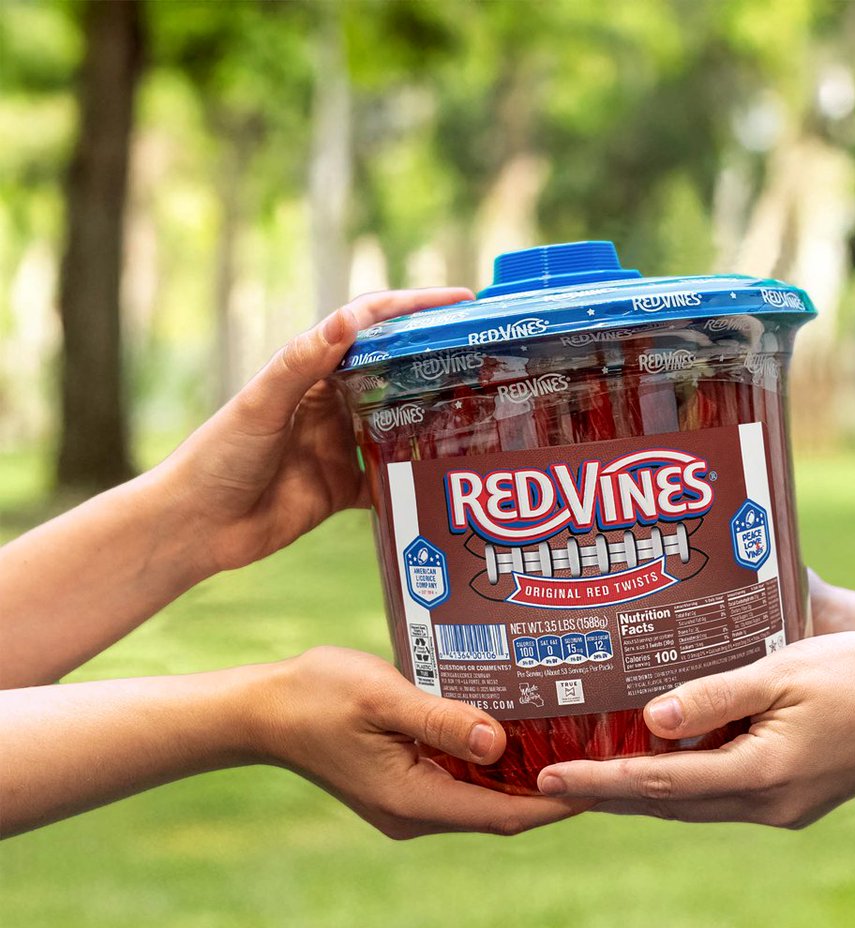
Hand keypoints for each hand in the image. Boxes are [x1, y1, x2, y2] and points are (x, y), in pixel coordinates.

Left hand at [154, 288, 472, 576]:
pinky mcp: (343, 489)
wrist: (197, 526)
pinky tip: (445, 476)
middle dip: (435, 362)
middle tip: (485, 358)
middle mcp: (330, 405)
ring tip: (480, 414)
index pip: (370, 327)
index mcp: (311, 372)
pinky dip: (414, 478)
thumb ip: (304, 363)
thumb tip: (351, 318)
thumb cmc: (218, 457)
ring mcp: (339, 446)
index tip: (460, 302)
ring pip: (398, 426)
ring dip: (432, 420)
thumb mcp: (261, 404)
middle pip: (393, 373)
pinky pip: (389, 480)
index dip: (414, 310)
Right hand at [261, 647, 589, 838]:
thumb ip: (442, 720)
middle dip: (551, 791)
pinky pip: (463, 784)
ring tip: (573, 745)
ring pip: (484, 799)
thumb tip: (500, 744)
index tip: (601, 783)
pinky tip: (518, 734)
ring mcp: (409, 804)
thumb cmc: (318, 696)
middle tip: (601, 758)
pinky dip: (494, 766)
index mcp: (413, 800)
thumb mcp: (383, 698)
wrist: (263, 711)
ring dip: (524, 778)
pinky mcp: (404, 786)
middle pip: (501, 812)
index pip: (504, 814)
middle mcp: (416, 813)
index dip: (557, 802)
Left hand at [537, 633, 854, 827]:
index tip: (546, 782)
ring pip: (691, 806)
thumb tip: (652, 721)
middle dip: (605, 794)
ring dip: (639, 794)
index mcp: (761, 774)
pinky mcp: (791, 803)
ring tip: (586, 777)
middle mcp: (765, 804)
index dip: (597, 781)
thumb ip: (716, 696)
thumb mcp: (786, 671)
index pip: (658, 783)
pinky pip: (718, 797)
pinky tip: (656, 765)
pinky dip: (678, 786)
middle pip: (665, 805)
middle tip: (546, 784)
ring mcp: (780, 810)